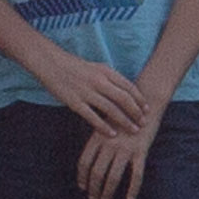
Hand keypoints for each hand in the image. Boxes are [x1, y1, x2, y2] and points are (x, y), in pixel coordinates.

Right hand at [38, 45, 157, 146]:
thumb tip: (126, 90)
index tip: (147, 109)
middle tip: (144, 123)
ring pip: (111, 109)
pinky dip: (103, 126)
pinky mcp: (74, 102)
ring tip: (133, 130)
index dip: (139, 99)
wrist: (51, 63)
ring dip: (124, 121)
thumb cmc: (75, 66)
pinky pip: (92, 116)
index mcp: (105, 71)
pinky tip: (112, 134)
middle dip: (136, 112)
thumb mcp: (96, 67)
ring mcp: (86, 92)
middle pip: (123, 99)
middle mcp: (98, 81)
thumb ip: (110, 78)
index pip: (128, 87)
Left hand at [79, 114, 154, 198]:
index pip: (84, 162)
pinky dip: (133, 189)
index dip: (82, 177)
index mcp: (98, 137)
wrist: (146, 100)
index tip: (82, 187)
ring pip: (113, 177)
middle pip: (96, 172)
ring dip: (107, 192)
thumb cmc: (125, 111)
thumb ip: (98, 138)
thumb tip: (90, 158)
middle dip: (93, 189)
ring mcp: (125, 148)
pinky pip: (136, 175)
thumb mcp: (106, 122)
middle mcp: (109, 144)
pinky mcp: (141, 151)